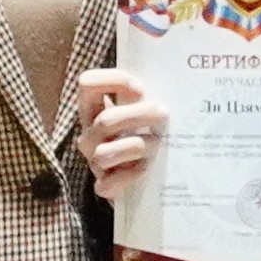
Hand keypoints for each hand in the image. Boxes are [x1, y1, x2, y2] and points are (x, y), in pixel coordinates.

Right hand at [74, 68, 166, 198]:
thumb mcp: (142, 110)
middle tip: (164, 113)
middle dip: (139, 115)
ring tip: (158, 142)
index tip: (140, 89)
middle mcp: (89, 134)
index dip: (114, 81)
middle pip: (105, 121)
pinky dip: (129, 176)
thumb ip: (146, 95)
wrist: (147, 182)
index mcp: (94, 109)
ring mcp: (94, 161)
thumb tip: (172, 74)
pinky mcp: (105, 186)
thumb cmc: (146, 134)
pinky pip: (108, 184)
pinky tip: (146, 168)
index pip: (87, 83)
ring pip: (104, 154)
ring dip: (136, 146)